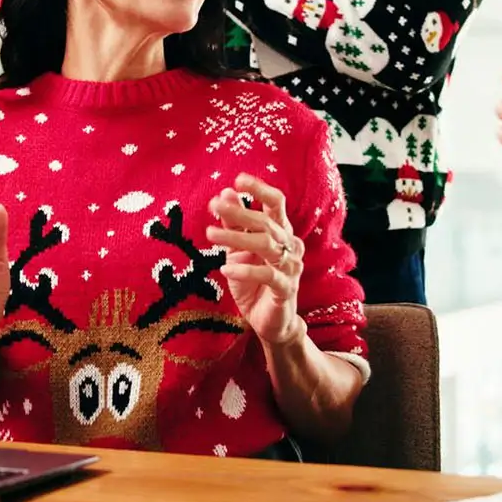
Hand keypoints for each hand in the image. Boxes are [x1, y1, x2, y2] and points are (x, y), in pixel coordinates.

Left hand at [206, 174, 304, 347]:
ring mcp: (291, 268)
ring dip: (237, 238)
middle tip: (214, 205)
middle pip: (267, 222)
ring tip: (210, 234)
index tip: (238, 180)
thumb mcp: (239, 251)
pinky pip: (268, 276)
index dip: (260, 189)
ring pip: (266, 245)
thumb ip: (234, 225)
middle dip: (240, 212)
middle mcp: (290, 246)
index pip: (276, 203)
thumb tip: (225, 193)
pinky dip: (245, 271)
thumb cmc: (254, 282)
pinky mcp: (286, 290)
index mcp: (282, 232)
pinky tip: (225, 268)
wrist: (269, 321)